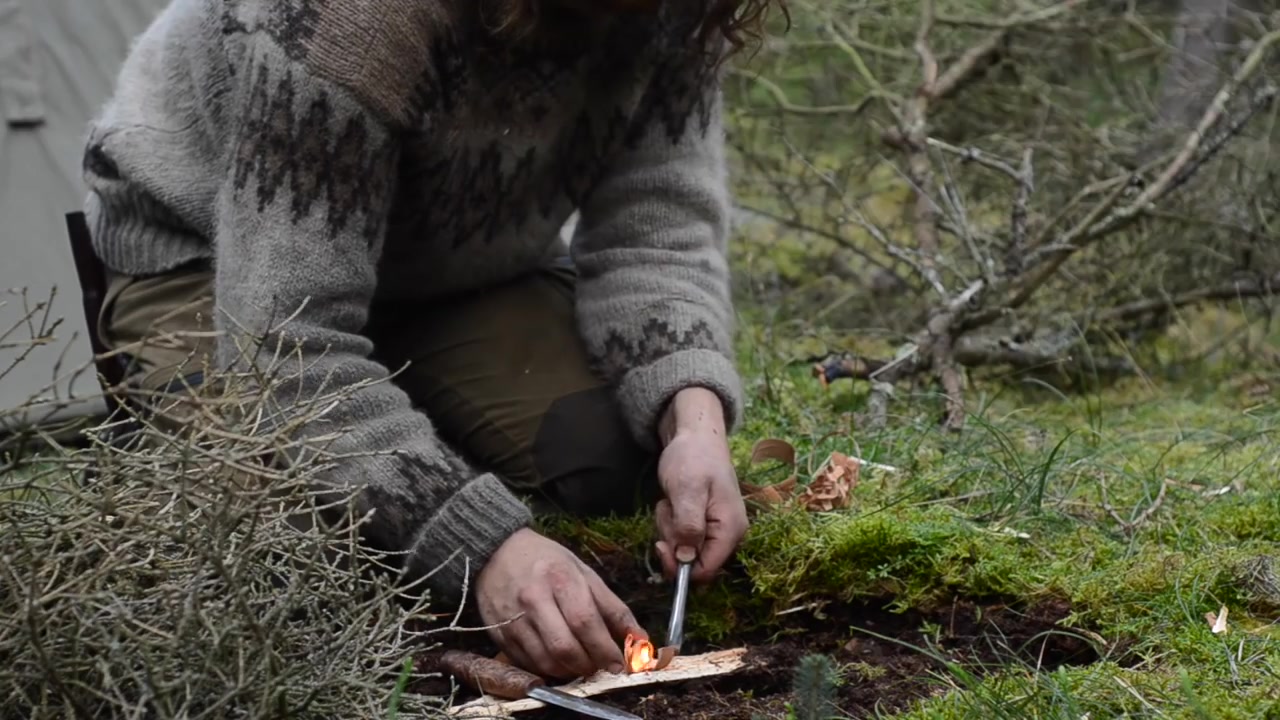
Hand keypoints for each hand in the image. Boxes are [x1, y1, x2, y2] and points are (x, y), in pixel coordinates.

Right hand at [475, 527, 645, 679]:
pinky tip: (558, 661)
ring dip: (570, 672)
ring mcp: (513, 619)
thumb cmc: (547, 561)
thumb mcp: (584, 574)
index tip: (620, 664)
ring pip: (546, 662)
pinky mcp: (500, 636)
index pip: (585, 622)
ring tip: (582, 664)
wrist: (496, 552)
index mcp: (560, 578)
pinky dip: (548, 670)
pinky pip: (528, 664)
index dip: (605, 649)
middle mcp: (534, 600)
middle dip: (589, 665)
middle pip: (565, 648)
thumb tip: (640, 639)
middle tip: (601, 667)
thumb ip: (613, 608)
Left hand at [653, 387, 747, 583]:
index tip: (660, 545)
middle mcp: (729, 534)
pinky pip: (684, 537)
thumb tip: (686, 559)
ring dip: (670, 530)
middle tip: (667, 511)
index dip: (680, 566)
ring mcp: (717, 529)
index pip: (706, 571)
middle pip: (694, 562)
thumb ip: (689, 526)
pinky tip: (673, 502)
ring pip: (685, 550)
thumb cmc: (693, 458)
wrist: (695, 435)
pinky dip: (672, 523)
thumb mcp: (687, 490)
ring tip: (671, 501)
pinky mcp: (705, 524)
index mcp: (731, 529)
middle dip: (673, 542)